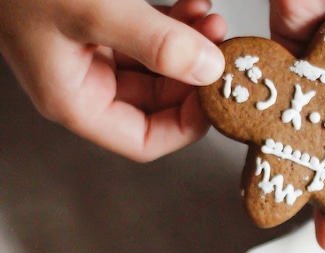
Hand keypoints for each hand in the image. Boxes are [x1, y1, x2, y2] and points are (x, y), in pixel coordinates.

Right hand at [0, 0, 225, 160]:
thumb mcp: (93, 11)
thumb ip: (155, 42)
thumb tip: (208, 69)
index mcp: (77, 100)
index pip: (145, 141)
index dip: (187, 125)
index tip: (216, 96)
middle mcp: (86, 83)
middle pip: (159, 102)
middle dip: (195, 75)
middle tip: (221, 46)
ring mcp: (92, 54)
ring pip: (158, 66)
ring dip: (190, 45)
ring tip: (211, 19)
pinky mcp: (99, 26)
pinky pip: (147, 36)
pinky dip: (173, 22)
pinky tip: (193, 4)